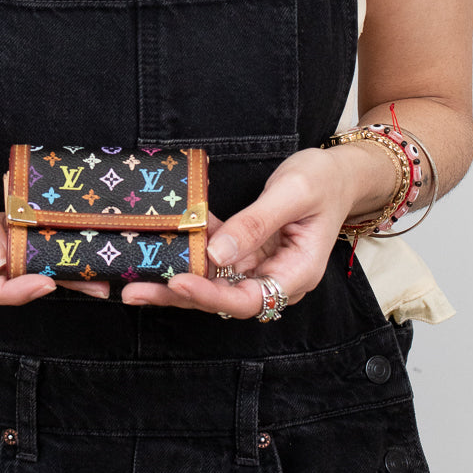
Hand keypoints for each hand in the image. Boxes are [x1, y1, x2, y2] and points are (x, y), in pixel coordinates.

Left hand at [121, 148, 357, 316]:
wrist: (339, 174)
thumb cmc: (324, 181)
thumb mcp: (293, 193)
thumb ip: (255, 224)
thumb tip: (216, 253)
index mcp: (296, 273)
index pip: (249, 299)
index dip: (210, 296)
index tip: (177, 282)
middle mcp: (274, 278)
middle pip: (222, 297)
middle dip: (177, 295)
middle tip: (134, 291)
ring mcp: (258, 267)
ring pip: (211, 281)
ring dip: (173, 277)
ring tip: (133, 279)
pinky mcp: (245, 252)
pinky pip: (212, 258)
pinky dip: (186, 251)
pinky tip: (156, 245)